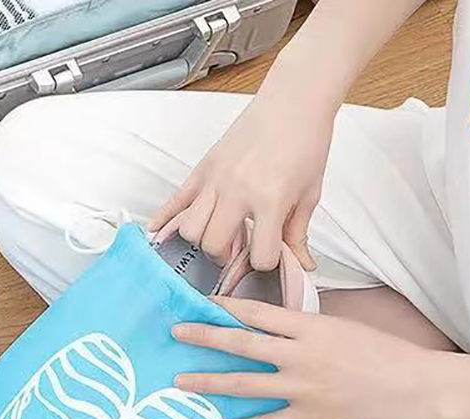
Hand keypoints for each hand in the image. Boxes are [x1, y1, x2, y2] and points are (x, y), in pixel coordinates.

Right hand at [148, 86, 334, 271]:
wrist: (293, 102)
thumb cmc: (305, 143)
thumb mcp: (310, 194)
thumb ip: (298, 233)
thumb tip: (302, 265)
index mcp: (271, 200)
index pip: (260, 255)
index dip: (265, 262)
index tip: (267, 255)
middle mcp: (238, 192)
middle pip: (213, 245)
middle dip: (224, 255)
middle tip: (235, 249)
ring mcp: (216, 180)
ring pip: (189, 229)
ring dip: (201, 240)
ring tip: (215, 234)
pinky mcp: (203, 170)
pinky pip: (174, 201)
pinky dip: (164, 220)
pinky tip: (159, 233)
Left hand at [171, 298, 448, 418]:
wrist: (415, 386)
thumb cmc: (384, 353)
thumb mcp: (343, 327)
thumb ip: (305, 328)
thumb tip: (273, 325)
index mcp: (310, 327)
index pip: (259, 312)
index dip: (227, 306)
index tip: (200, 302)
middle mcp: (300, 355)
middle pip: (242, 344)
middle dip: (205, 337)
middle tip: (176, 333)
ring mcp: (302, 387)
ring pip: (245, 383)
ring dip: (210, 382)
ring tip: (181, 381)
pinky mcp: (309, 415)